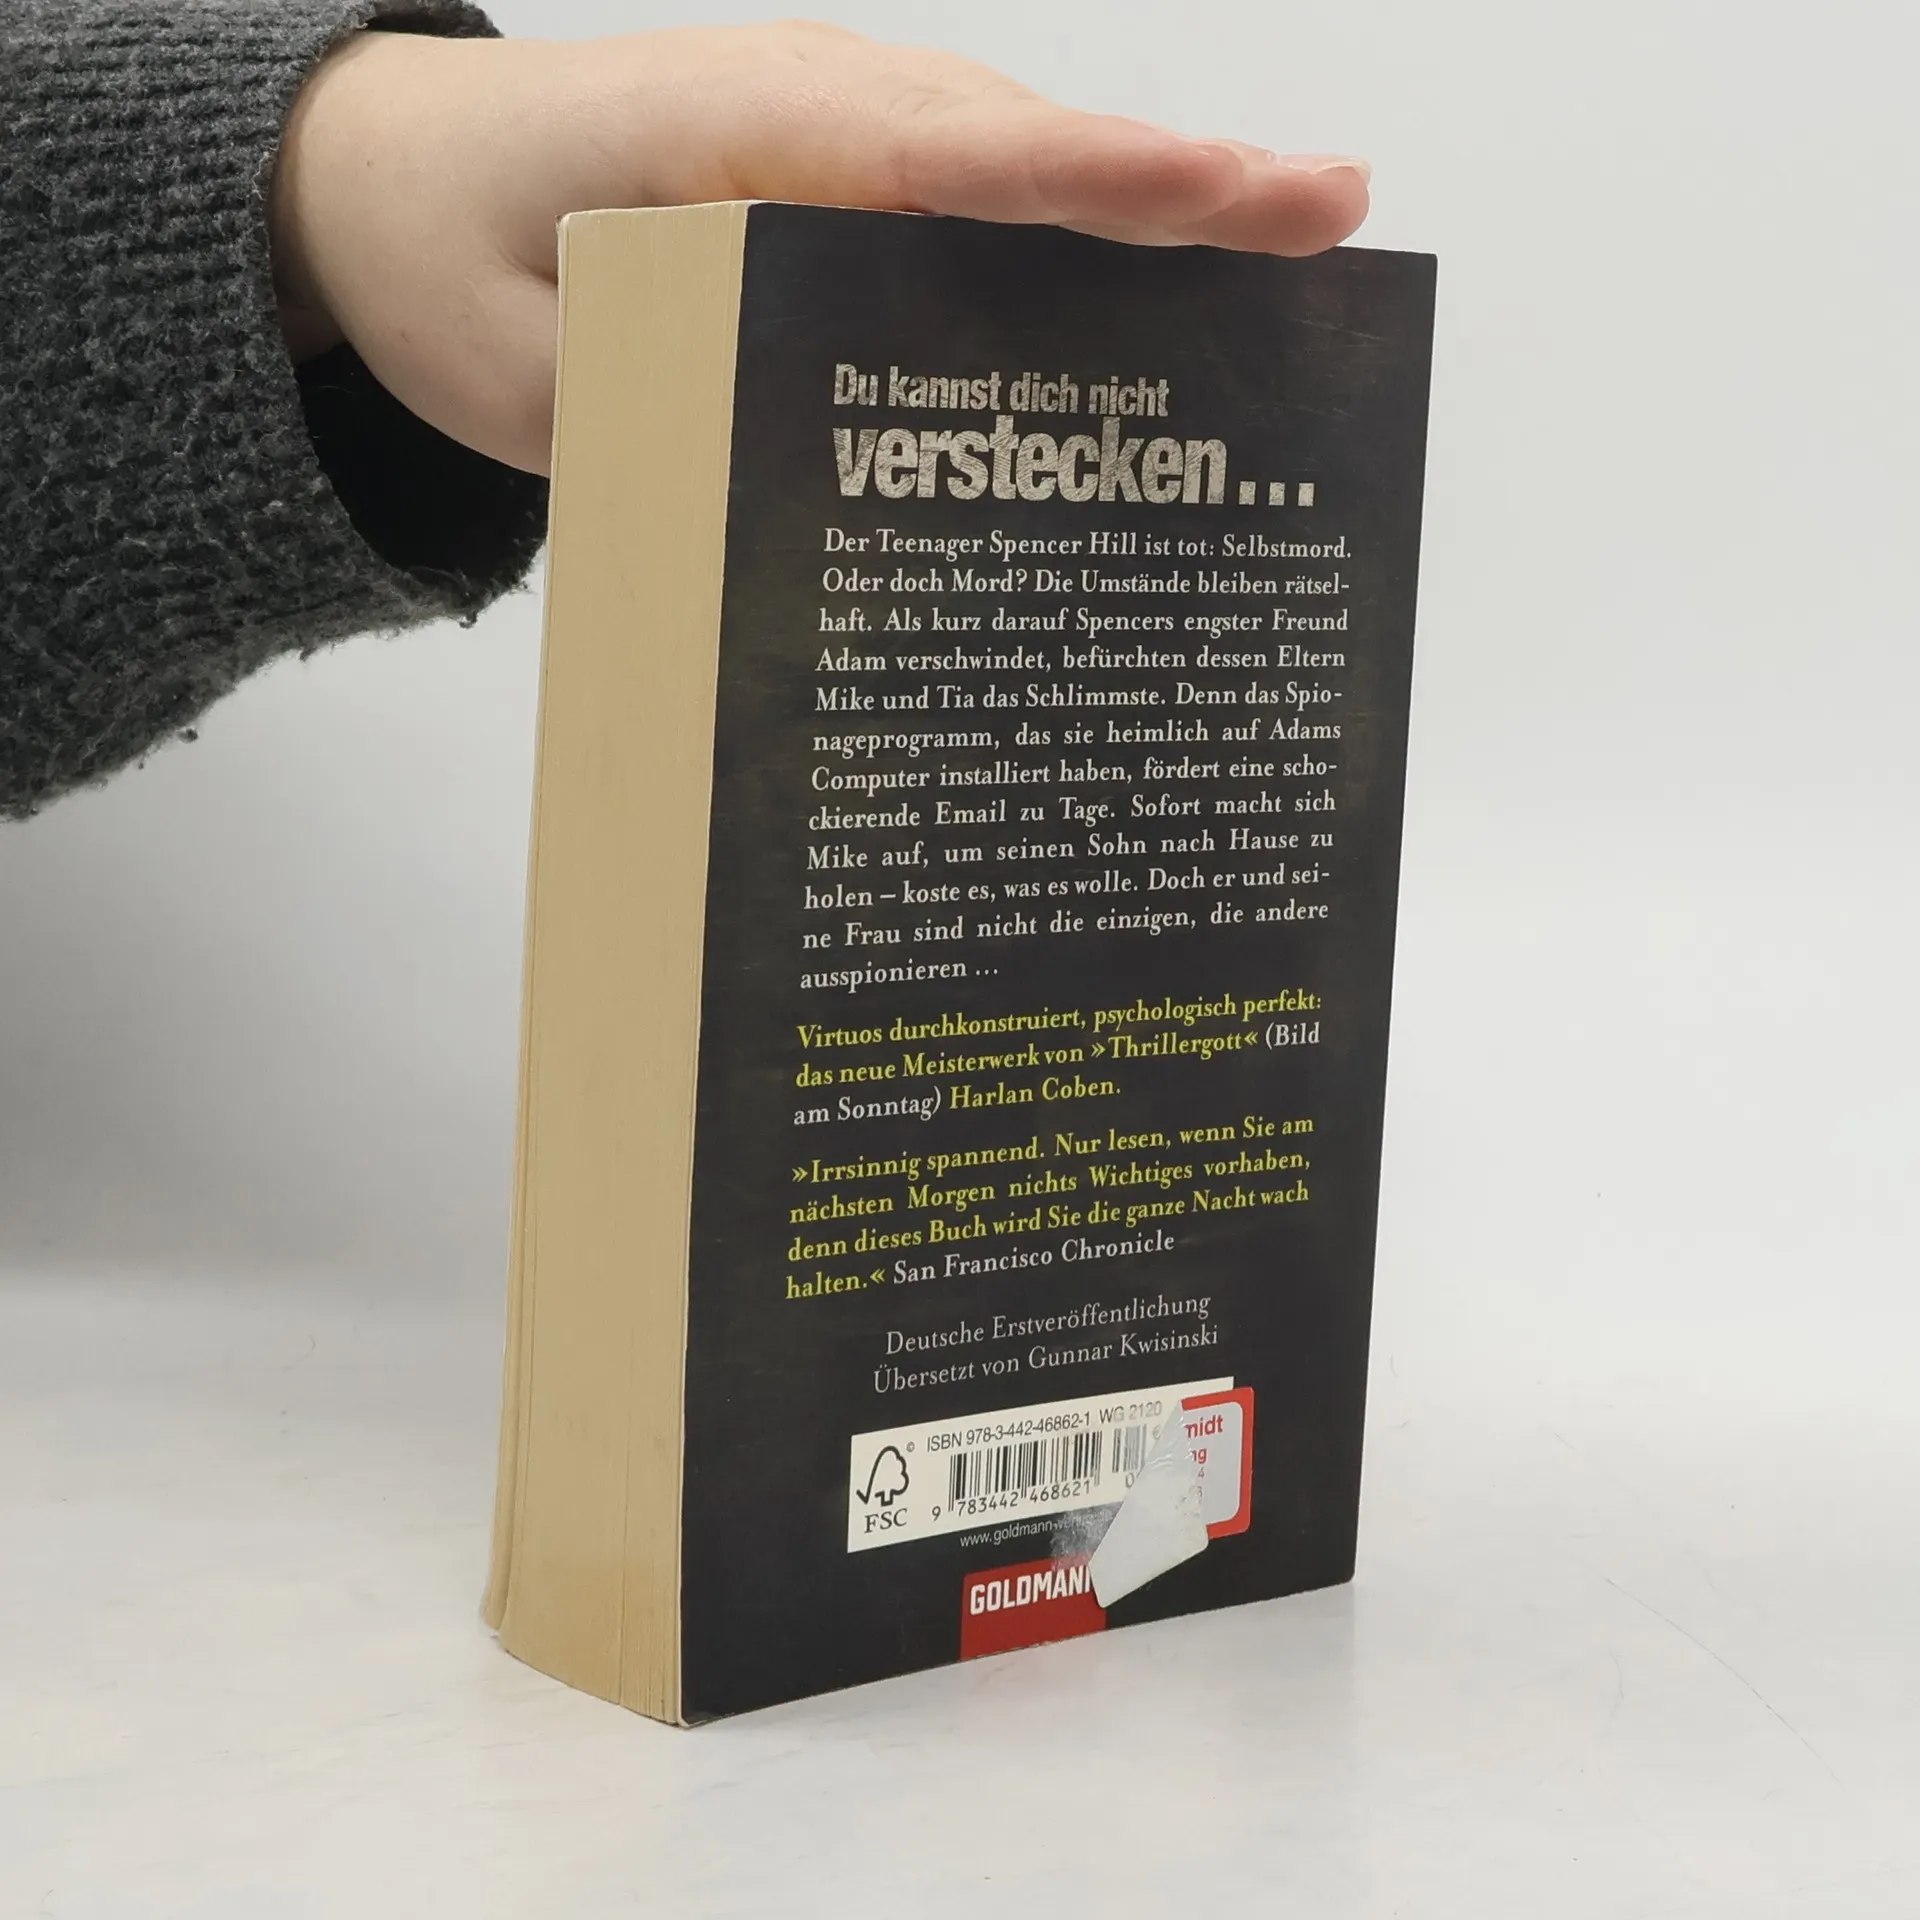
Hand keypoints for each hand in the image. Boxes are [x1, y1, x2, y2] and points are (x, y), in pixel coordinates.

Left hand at [271, 21, 1370, 475]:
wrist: (386, 189)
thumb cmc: (452, 255)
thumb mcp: (535, 366)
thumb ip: (675, 408)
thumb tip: (815, 491)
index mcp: (751, 132)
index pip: (958, 155)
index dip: (1099, 185)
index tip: (1234, 196)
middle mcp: (822, 120)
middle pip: (1029, 155)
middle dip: (1183, 197)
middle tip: (1336, 225)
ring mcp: (838, 152)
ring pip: (1017, 188)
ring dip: (1147, 235)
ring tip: (1295, 281)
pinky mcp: (838, 203)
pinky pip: (970, 225)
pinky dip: (1062, 268)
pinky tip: (1140, 335)